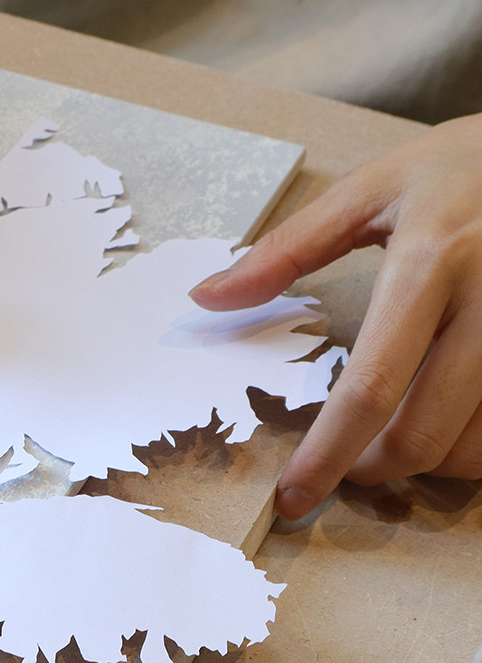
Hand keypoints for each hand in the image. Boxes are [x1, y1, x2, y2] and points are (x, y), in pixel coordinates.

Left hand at [190, 113, 481, 519]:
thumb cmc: (467, 166)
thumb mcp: (374, 188)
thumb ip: (288, 248)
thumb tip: (206, 297)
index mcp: (429, 262)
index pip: (369, 387)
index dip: (327, 455)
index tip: (293, 496)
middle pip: (425, 434)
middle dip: (375, 468)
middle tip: (351, 464)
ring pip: (478, 446)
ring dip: (432, 463)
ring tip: (404, 434)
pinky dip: (479, 446)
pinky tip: (456, 421)